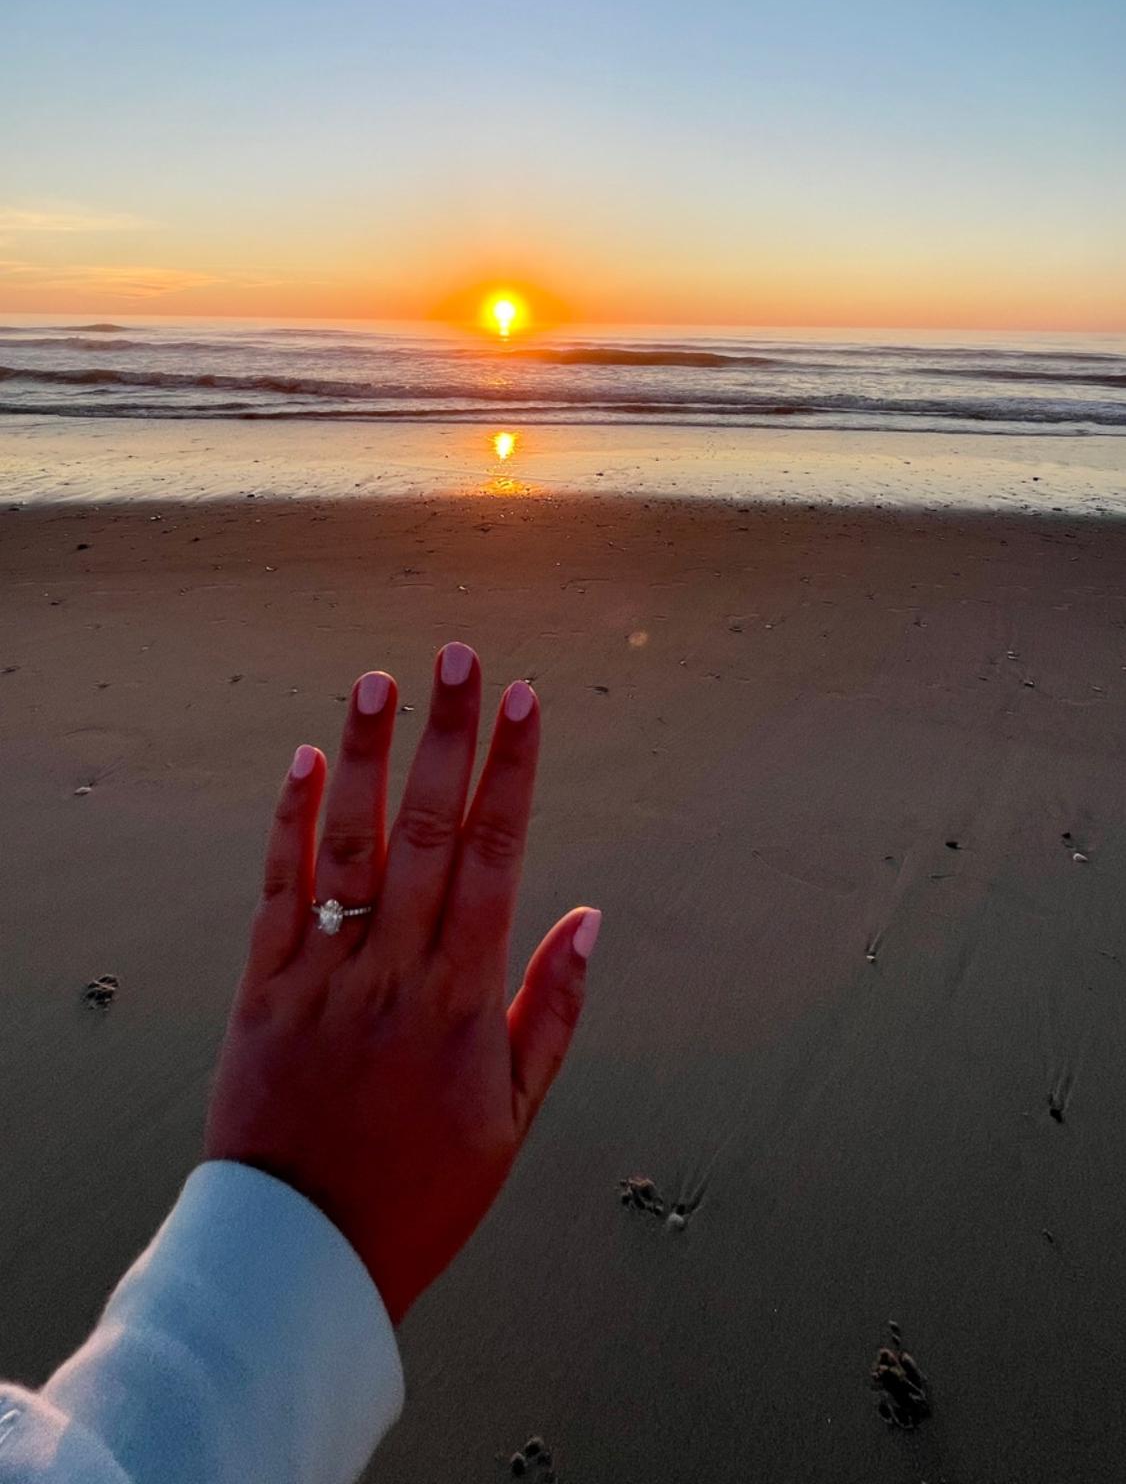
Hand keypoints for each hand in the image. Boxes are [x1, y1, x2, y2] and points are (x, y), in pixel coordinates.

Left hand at [205, 644, 599, 1322]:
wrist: (302, 1259)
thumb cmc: (421, 1191)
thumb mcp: (512, 1117)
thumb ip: (550, 1011)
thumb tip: (589, 917)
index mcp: (462, 997)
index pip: (495, 856)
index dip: (512, 771)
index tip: (526, 700)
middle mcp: (394, 971)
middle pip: (425, 829)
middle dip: (446, 735)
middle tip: (457, 656)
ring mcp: (323, 976)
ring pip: (346, 846)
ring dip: (362, 757)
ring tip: (374, 680)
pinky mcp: (263, 990)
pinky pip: (277, 892)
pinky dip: (288, 824)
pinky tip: (302, 761)